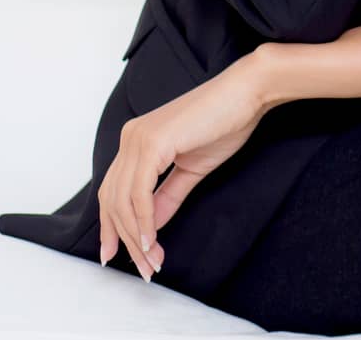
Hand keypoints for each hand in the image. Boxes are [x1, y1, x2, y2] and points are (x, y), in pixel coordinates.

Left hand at [97, 48, 273, 281]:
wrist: (248, 92)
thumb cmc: (227, 121)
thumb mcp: (192, 168)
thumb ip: (167, 196)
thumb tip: (149, 226)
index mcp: (137, 140)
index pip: (114, 191)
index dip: (113, 226)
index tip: (120, 255)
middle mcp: (130, 138)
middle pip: (113, 200)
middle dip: (125, 239)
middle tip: (144, 269)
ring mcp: (138, 139)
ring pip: (122, 201)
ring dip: (136, 237)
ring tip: (152, 262)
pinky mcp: (152, 143)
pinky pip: (139, 193)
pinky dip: (143, 221)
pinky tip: (153, 241)